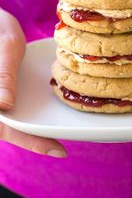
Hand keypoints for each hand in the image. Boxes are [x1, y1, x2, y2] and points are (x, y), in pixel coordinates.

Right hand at [0, 9, 65, 156]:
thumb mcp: (6, 47)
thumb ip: (2, 76)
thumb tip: (3, 106)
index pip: (4, 127)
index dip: (31, 141)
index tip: (58, 150)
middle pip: (8, 129)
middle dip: (33, 139)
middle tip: (61, 147)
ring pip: (10, 122)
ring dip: (30, 131)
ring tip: (56, 136)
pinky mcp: (2, 92)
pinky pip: (13, 110)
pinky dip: (28, 117)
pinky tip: (46, 115)